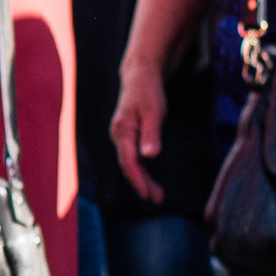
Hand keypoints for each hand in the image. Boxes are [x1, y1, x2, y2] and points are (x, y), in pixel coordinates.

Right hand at [110, 57, 168, 204]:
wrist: (140, 76)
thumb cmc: (147, 92)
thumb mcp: (153, 111)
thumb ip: (151, 134)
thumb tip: (150, 156)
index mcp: (122, 131)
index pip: (128, 161)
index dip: (138, 179)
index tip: (147, 194)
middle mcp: (118, 135)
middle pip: (128, 165)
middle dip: (142, 183)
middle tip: (157, 199)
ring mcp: (122, 136)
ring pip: (130, 163)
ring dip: (142, 179)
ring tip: (156, 194)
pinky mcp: (128, 135)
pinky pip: (132, 157)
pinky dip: (142, 169)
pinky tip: (150, 178)